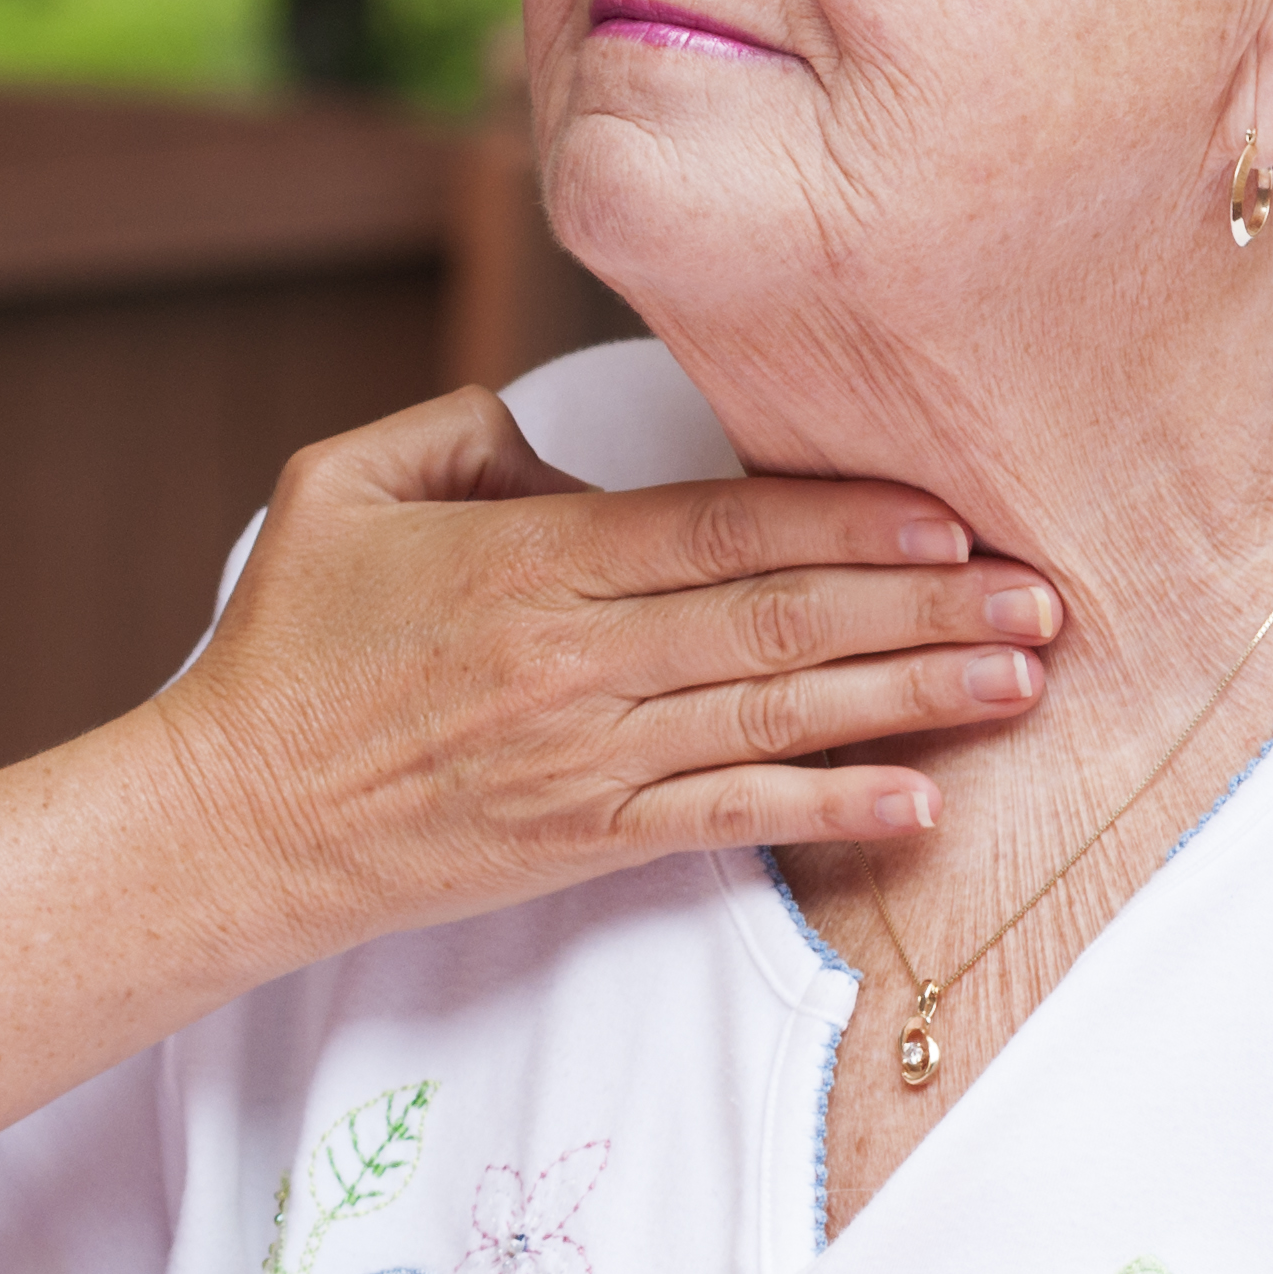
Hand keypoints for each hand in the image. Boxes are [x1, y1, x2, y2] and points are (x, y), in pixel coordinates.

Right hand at [157, 386, 1054, 950]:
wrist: (230, 818)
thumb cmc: (284, 645)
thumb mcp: (340, 486)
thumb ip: (463, 433)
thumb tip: (572, 441)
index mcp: (523, 562)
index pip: (715, 531)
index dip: (841, 522)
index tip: (945, 513)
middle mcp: (570, 661)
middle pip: (776, 620)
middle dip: (921, 604)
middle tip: (1042, 592)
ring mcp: (582, 758)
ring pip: (775, 716)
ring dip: (909, 696)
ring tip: (1018, 680)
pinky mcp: (581, 840)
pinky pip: (725, 821)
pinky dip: (824, 810)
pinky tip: (916, 799)